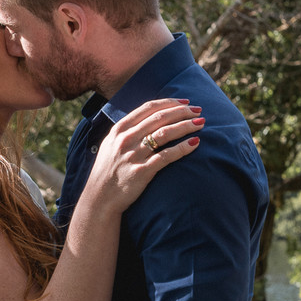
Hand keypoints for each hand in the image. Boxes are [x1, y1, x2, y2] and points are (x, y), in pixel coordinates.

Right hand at [85, 98, 204, 212]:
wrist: (99, 197)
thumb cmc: (108, 170)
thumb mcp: (110, 145)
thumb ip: (127, 131)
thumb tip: (149, 118)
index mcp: (119, 129)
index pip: (148, 108)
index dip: (170, 103)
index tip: (185, 103)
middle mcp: (126, 139)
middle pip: (159, 118)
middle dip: (182, 112)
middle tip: (199, 111)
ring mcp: (133, 155)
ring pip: (165, 133)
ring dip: (186, 126)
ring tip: (201, 124)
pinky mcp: (142, 171)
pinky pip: (167, 156)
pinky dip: (183, 148)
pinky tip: (196, 143)